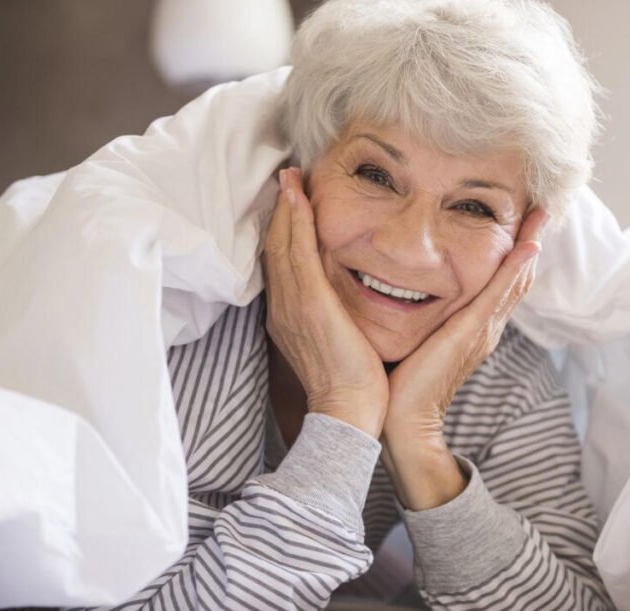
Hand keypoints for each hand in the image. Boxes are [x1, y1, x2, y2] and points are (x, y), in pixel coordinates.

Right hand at [261, 167, 388, 437]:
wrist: (349, 413)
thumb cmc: (353, 384)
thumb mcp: (339, 343)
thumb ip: (337, 318)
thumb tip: (350, 304)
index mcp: (290, 317)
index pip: (283, 264)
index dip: (284, 230)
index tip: (292, 201)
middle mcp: (284, 308)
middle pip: (275, 248)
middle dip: (280, 211)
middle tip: (286, 178)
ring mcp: (293, 306)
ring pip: (282, 245)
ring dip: (286, 208)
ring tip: (290, 178)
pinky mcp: (309, 306)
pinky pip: (298, 255)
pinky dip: (296, 223)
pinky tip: (299, 198)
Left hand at [382, 207, 547, 443]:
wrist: (402, 420)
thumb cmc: (400, 382)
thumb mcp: (414, 337)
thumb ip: (420, 316)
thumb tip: (404, 290)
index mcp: (474, 328)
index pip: (500, 284)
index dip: (514, 254)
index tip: (520, 221)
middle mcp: (486, 328)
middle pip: (517, 279)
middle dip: (530, 242)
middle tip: (541, 208)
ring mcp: (484, 331)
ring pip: (515, 282)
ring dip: (530, 247)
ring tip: (541, 215)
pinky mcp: (473, 333)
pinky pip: (500, 295)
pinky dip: (516, 269)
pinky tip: (528, 246)